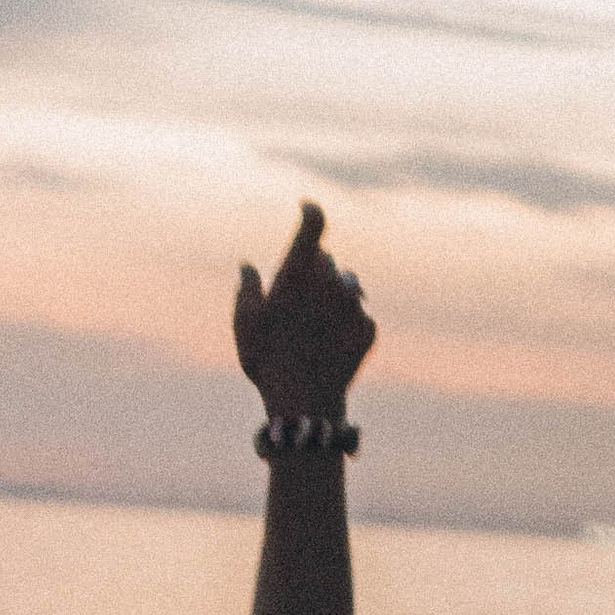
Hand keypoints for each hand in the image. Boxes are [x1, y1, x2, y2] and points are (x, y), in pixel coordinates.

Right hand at [234, 203, 374, 417]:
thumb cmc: (267, 362)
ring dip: (334, 294)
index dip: (311, 212)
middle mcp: (331, 281)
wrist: (305, 405)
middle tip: (295, 303)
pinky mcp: (368, 328)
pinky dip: (346, 325)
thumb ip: (247, 290)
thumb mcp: (246, 325)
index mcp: (299, 273)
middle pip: (326, 260)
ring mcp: (354, 305)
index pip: (314, 224)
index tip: (307, 208)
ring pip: (348, 284)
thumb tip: (248, 267)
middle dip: (313, 271)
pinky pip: (358, 315)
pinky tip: (329, 347)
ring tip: (315, 325)